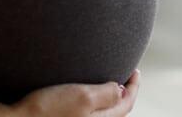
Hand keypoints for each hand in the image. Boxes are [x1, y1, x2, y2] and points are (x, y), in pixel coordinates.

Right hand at [0, 71, 141, 116]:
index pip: (126, 104)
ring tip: (105, 80)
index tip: (135, 69)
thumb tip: (122, 89)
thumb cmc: (46, 110)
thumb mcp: (82, 97)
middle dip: (122, 93)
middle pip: (115, 111)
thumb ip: (107, 93)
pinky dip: (89, 101)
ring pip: (99, 112)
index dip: (134, 86)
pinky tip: (80, 90)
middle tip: (124, 74)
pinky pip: (84, 112)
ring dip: (106, 97)